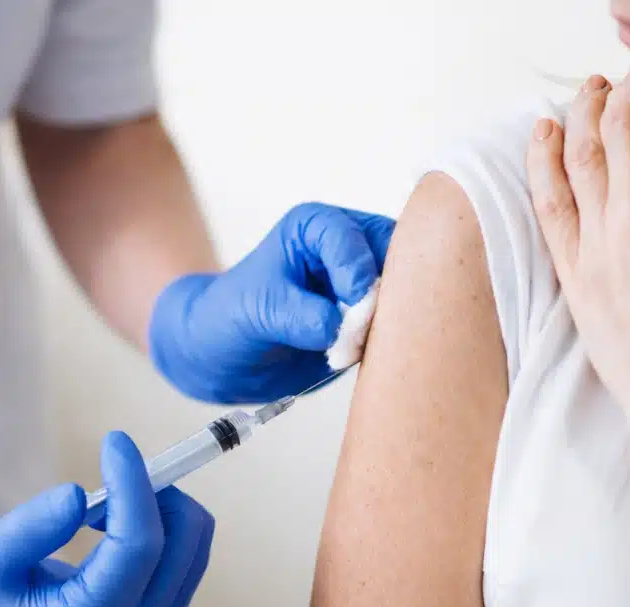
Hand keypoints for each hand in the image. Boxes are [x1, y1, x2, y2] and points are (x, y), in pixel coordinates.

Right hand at [0, 432, 214, 606]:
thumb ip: (29, 529)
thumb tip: (77, 495)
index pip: (139, 546)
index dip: (134, 483)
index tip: (114, 439)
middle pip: (182, 541)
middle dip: (154, 490)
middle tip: (109, 464)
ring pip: (194, 541)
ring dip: (160, 502)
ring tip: (103, 502)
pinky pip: (188, 549)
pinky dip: (162, 517)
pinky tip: (114, 518)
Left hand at [148, 202, 394, 402]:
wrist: (223, 356)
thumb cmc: (229, 319)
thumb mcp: (259, 313)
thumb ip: (305, 317)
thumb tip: (350, 331)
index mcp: (316, 226)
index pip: (355, 239)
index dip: (359, 275)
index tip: (355, 310)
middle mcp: (347, 247)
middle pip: (397, 255)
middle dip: (390, 292)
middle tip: (371, 328)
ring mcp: (364, 283)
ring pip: (406, 290)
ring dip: (395, 318)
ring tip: (367, 345)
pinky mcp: (371, 317)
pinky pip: (400, 322)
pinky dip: (395, 338)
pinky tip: (375, 355)